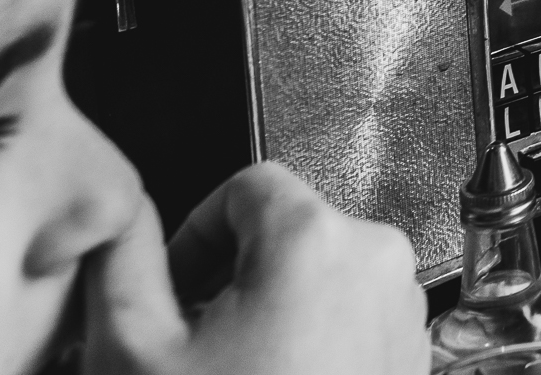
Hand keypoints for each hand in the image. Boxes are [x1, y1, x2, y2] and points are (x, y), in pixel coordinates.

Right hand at [82, 161, 427, 374]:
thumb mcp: (140, 348)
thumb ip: (125, 262)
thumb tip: (127, 221)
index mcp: (316, 238)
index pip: (249, 184)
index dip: (197, 231)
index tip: (174, 282)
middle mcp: (377, 261)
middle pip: (289, 230)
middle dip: (234, 276)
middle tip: (198, 340)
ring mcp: (405, 307)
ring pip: (323, 273)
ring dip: (275, 309)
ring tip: (239, 370)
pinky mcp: (415, 350)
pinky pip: (355, 314)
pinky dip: (314, 337)